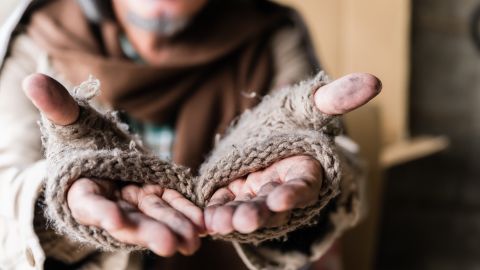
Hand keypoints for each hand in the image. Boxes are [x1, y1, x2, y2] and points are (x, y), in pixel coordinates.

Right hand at [23, 74, 204, 255]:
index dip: (100, 211)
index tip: (114, 219)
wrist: (100, 150)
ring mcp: (135, 202)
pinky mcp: (155, 195)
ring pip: (154, 216)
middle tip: (168, 244)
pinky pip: (172, 204)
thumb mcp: (69, 123)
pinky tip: (203, 223)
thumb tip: (34, 81)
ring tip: (193, 241)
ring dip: (173, 228)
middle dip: (147, 231)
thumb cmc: (79, 138)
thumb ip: (57, 107)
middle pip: (128, 219)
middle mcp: (110, 203)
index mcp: (81, 190)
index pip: (89, 203)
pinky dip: (186, 214)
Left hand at [205, 73, 380, 234]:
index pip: (303, 185)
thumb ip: (334, 99)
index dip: (293, 193)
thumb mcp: (308, 107)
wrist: (262, 132)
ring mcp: (256, 197)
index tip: (281, 200)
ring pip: (247, 210)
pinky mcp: (233, 197)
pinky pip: (224, 207)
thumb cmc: (290, 121)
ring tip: (220, 222)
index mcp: (304, 171)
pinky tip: (204, 221)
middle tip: (247, 218)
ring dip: (234, 218)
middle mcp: (281, 190)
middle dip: (260, 213)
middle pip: (272, 206)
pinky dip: (215, 214)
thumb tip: (374, 81)